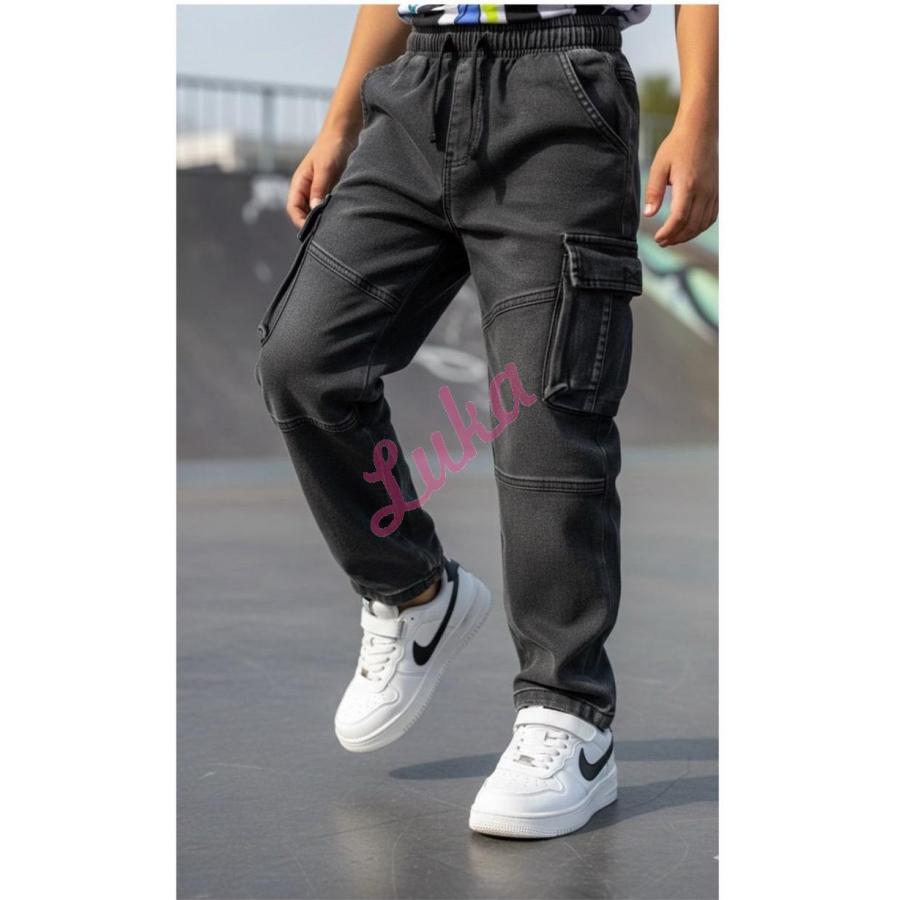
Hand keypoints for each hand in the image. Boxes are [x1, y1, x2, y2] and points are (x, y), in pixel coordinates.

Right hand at [286, 129, 357, 228]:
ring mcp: (319, 191)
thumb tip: (314, 209)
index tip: (313, 230)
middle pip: (304, 214)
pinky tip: (342, 216)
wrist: (344, 133)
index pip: (293, 209)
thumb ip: (319, 188)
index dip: (300, 221)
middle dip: (313, 224)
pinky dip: (333, 213)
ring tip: (335, 226)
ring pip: (317, 212)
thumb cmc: (331, 147)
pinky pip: (328, 206)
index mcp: (299, 184)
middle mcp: (307, 190)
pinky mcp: (331, 191)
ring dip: (324, 219)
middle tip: (327, 233)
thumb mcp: (325, 168)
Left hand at [644, 123, 717, 246]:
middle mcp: (704, 191)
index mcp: (688, 185)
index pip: (679, 218)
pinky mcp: (718, 191)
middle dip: (676, 238)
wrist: (701, 130)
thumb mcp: (659, 166)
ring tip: (672, 239)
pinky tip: (688, 229)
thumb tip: (649, 215)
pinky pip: (711, 216)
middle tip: (662, 242)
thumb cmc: (676, 146)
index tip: (658, 239)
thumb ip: (654, 191)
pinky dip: (700, 227)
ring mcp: (713, 192)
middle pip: (692, 225)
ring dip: (687, 235)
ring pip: (703, 224)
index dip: (668, 233)